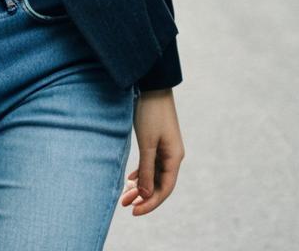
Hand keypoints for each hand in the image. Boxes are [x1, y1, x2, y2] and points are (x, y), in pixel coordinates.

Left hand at [120, 88, 183, 215]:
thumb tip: (145, 194)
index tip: (134, 212)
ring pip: (154, 174)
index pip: (164, 189)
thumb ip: (146, 169)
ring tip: (125, 195)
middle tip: (124, 204)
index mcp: (174, 158)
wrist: (152, 86)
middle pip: (159, 184)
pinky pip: (151, 164)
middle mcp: (172, 155)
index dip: (150, 203)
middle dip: (143, 196)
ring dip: (140, 186)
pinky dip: (141, 173)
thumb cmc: (150, 113)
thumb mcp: (147, 143)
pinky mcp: (157, 140)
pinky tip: (130, 178)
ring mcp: (165, 148)